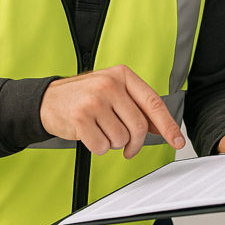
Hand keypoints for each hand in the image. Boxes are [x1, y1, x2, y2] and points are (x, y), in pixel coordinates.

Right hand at [39, 65, 183, 158]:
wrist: (47, 99)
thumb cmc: (84, 97)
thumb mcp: (114, 92)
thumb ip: (137, 106)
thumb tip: (162, 127)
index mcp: (123, 75)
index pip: (154, 103)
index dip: (168, 125)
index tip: (177, 141)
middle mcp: (110, 85)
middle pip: (139, 127)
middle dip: (135, 144)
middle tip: (129, 148)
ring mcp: (94, 101)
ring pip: (121, 139)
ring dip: (113, 143)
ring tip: (100, 130)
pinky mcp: (80, 118)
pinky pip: (102, 146)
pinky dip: (98, 147)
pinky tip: (89, 134)